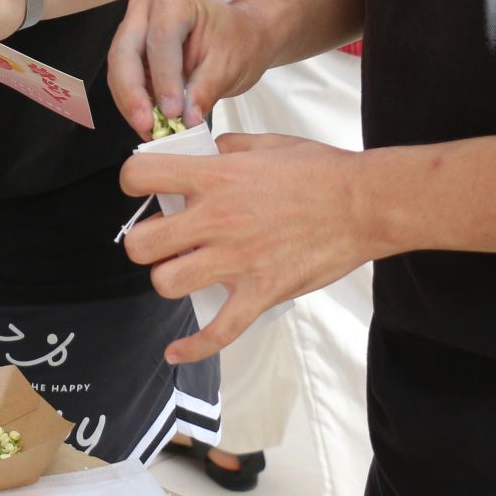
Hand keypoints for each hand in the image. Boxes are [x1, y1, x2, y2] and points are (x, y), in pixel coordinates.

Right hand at [107, 0, 276, 136]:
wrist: (239, 38)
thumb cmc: (237, 43)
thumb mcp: (229, 66)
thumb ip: (205, 90)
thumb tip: (186, 120)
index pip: (160, 40)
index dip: (163, 79)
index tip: (173, 113)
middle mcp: (146, 7)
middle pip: (126, 52)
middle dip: (133, 93)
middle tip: (146, 125)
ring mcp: (133, 26)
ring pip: (119, 68)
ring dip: (130, 102)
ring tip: (149, 130)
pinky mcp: (130, 49)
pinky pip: (123, 78)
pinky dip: (133, 102)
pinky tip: (147, 123)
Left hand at [121, 133, 374, 362]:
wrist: (364, 204)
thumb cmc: (321, 171)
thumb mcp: (265, 144)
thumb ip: (226, 148)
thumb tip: (206, 152)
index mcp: (214, 177)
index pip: (140, 176)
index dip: (131, 183)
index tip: (141, 190)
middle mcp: (216, 219)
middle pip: (141, 243)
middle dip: (143, 244)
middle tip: (161, 241)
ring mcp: (236, 259)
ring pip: (167, 284)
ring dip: (168, 280)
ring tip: (182, 272)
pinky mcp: (260, 292)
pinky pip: (218, 331)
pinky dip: (193, 347)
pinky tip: (176, 351)